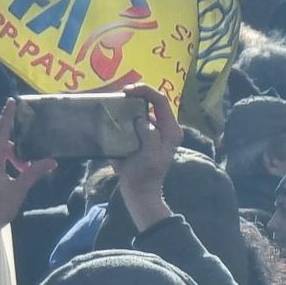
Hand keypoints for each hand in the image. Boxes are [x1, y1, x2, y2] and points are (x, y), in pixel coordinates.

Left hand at [0, 98, 55, 236]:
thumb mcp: (17, 191)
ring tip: (14, 175)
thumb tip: (52, 161)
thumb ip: (33, 173)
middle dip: (12, 152)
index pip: (0, 133)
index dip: (7, 117)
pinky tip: (1, 179)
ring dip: (3, 159)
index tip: (11, 101)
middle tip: (24, 167)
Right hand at [111, 84, 180, 231]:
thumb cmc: (145, 176)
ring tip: (115, 103)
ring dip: (130, 104)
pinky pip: (136, 120)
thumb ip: (149, 136)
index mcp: (170, 130)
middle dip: (137, 94)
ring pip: (144, 109)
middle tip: (119, 95)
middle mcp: (165, 128)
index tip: (127, 91)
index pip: (161, 101)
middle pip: (153, 101)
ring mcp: (155, 132)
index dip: (145, 91)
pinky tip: (114, 116)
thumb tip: (141, 119)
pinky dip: (125, 115)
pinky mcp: (144, 137)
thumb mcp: (150, 157)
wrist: (140, 193)